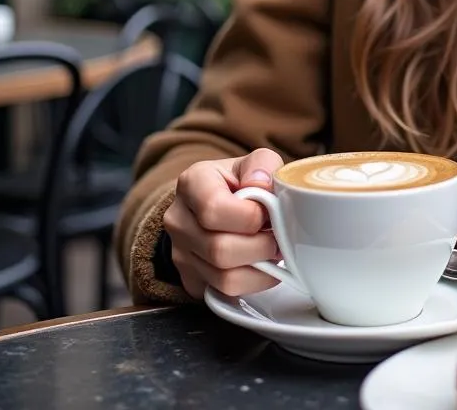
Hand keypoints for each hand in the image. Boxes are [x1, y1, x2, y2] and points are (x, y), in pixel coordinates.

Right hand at [162, 147, 284, 298]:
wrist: (219, 202)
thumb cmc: (241, 181)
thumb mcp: (255, 161)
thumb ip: (263, 165)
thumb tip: (262, 185)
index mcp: (192, 183)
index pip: (214, 209)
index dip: (249, 216)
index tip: (267, 212)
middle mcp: (178, 220)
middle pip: (219, 249)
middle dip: (260, 246)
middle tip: (278, 237)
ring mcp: (180, 253)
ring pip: (223, 278)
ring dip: (260, 268)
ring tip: (272, 250)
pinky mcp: (190, 280)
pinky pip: (224, 294)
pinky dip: (252, 284)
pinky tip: (260, 265)